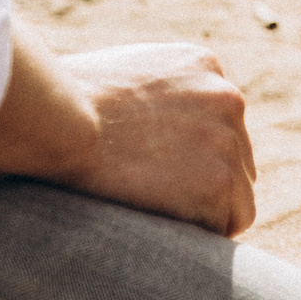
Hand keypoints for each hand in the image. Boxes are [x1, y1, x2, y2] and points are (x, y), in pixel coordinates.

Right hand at [56, 43, 256, 235]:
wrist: (61, 120)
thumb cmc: (63, 103)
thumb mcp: (118, 77)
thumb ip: (148, 97)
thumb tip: (139, 128)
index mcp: (202, 66)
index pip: (220, 122)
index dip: (193, 155)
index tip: (163, 171)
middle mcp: (227, 97)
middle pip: (236, 158)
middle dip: (204, 182)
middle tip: (159, 201)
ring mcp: (228, 140)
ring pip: (239, 195)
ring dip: (206, 211)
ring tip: (158, 217)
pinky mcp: (220, 181)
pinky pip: (227, 224)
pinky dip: (200, 232)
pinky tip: (163, 226)